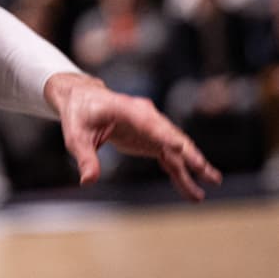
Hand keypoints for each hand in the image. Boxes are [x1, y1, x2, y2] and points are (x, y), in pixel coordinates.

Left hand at [47, 73, 221, 200]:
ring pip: (176, 147)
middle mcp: (144, 116)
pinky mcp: (151, 138)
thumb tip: (88, 180)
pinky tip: (193, 188)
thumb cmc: (79, 114)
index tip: (178, 146)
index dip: (162, 134)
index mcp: (125, 109)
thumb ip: (85, 157)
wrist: (83, 100)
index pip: (147, 122)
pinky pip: (169, 156)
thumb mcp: (75, 136)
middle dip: (189, 153)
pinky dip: (181, 171)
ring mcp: (151, 127)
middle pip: (170, 135)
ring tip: (213, 181)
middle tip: (206, 171)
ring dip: (193, 164)